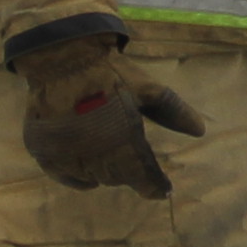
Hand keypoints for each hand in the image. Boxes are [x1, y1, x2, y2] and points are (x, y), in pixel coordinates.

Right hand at [6, 20, 207, 193]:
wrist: (63, 56)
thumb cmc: (110, 72)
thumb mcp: (147, 88)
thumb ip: (173, 110)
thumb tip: (200, 131)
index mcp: (123, 139)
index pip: (143, 175)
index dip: (155, 186)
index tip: (165, 190)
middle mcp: (95, 153)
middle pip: (119, 177)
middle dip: (130, 174)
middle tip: (135, 164)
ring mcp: (68, 154)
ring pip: (94, 177)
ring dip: (106, 173)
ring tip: (112, 159)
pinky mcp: (46, 152)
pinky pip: (66, 177)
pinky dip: (79, 178)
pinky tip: (88, 175)